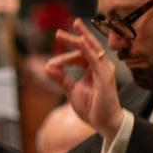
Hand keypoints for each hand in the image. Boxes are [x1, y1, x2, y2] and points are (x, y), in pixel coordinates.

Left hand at [44, 21, 123, 138]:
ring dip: (79, 38)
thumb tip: (47, 66)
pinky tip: (80, 40)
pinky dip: (87, 48)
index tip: (50, 65)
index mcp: (93, 69)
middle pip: (86, 47)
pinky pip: (96, 58)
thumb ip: (61, 78)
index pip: (78, 56)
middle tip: (58, 33)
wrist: (104, 123)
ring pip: (92, 48)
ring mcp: (104, 69)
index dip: (63, 59)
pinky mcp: (106, 75)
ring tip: (69, 29)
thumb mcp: (72, 90)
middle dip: (72, 38)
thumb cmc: (92, 107)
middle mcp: (100, 66)